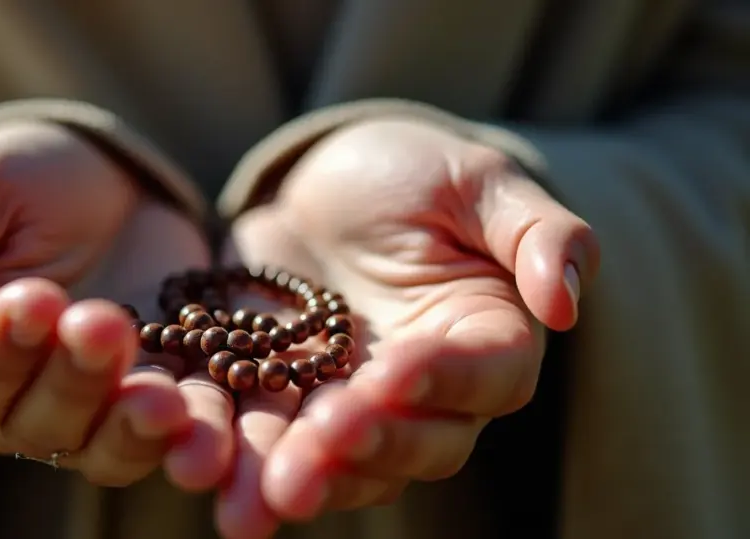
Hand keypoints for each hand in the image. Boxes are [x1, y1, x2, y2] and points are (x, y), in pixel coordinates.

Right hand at [0, 121, 231, 487]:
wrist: (112, 190)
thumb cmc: (24, 187)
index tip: (30, 302)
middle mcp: (25, 406)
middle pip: (40, 424)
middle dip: (73, 378)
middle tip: (102, 323)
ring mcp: (100, 413)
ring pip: (108, 449)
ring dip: (133, 427)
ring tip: (161, 398)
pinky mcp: (169, 398)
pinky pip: (179, 434)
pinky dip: (194, 432)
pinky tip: (206, 415)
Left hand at [217, 118, 598, 535]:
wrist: (324, 186)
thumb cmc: (416, 174)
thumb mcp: (477, 180)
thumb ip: (536, 231)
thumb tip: (567, 301)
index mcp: (487, 339)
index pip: (484, 375)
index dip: (443, 380)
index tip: (393, 371)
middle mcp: (426, 394)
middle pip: (417, 443)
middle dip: (370, 446)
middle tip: (325, 441)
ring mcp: (353, 405)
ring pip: (342, 462)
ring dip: (303, 477)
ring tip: (262, 495)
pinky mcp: (286, 403)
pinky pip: (269, 440)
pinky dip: (242, 459)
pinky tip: (207, 472)